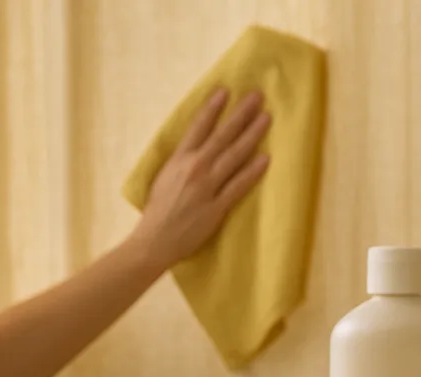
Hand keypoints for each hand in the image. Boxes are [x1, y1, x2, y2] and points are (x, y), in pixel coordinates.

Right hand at [129, 87, 270, 269]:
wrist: (153, 241)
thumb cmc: (156, 211)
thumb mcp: (163, 178)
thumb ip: (180, 162)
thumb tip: (195, 147)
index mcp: (178, 160)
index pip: (198, 128)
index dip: (212, 109)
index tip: (225, 91)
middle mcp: (194, 169)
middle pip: (222, 136)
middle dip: (240, 114)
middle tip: (257, 96)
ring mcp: (207, 187)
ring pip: (234, 156)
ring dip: (251, 135)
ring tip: (266, 118)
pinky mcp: (216, 207)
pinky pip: (238, 186)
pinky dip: (252, 171)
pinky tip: (265, 158)